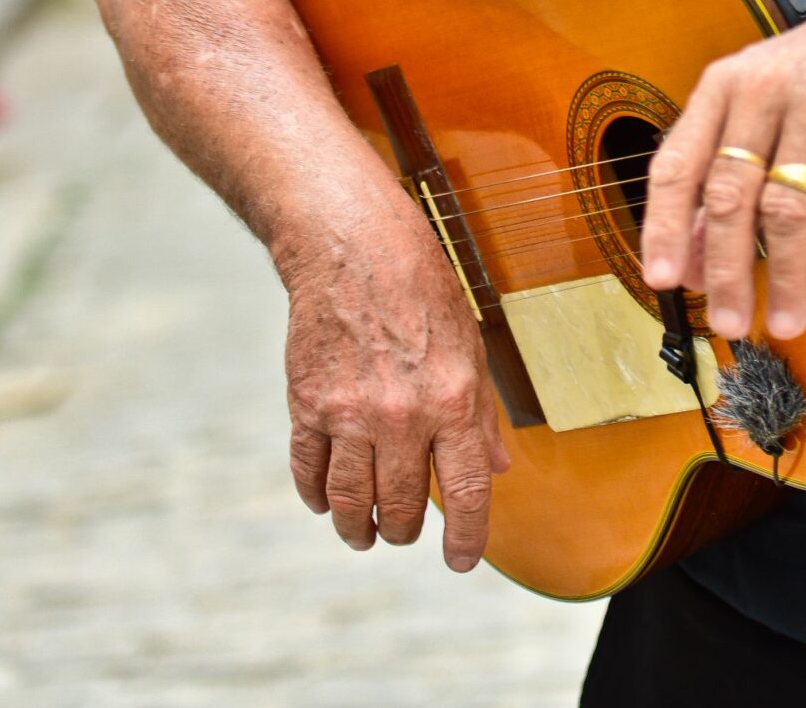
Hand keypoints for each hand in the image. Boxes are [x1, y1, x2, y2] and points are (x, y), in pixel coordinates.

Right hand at [276, 197, 511, 569]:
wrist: (353, 246)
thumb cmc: (421, 288)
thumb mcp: (471, 345)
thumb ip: (482, 412)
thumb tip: (498, 466)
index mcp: (452, 401)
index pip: (465, 493)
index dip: (465, 538)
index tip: (459, 561)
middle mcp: (402, 415)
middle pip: (401, 507)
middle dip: (404, 531)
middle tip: (404, 531)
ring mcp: (349, 412)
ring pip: (351, 501)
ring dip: (359, 527)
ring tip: (365, 533)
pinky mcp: (307, 403)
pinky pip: (309, 471)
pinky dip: (317, 496)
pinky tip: (326, 501)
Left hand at [640, 0, 805, 341]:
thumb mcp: (761, 98)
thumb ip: (724, 167)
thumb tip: (693, 251)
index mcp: (726, 86)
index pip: (678, 164)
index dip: (664, 228)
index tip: (663, 280)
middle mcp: (766, 94)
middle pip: (730, 197)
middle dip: (726, 270)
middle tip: (727, 320)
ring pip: (788, 210)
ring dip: (785, 276)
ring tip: (785, 320)